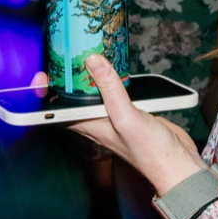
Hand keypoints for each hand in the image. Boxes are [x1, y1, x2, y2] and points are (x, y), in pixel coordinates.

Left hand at [55, 55, 208, 194]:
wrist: (177, 163)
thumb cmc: (149, 151)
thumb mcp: (126, 116)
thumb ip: (109, 89)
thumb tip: (93, 61)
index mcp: (86, 123)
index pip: (55, 108)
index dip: (44, 93)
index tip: (40, 75)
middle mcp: (94, 119)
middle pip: (72, 96)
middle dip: (66, 77)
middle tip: (65, 54)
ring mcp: (111, 115)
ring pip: (93, 93)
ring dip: (88, 76)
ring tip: (83, 54)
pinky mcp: (128, 111)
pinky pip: (113, 92)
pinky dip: (111, 79)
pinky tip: (113, 67)